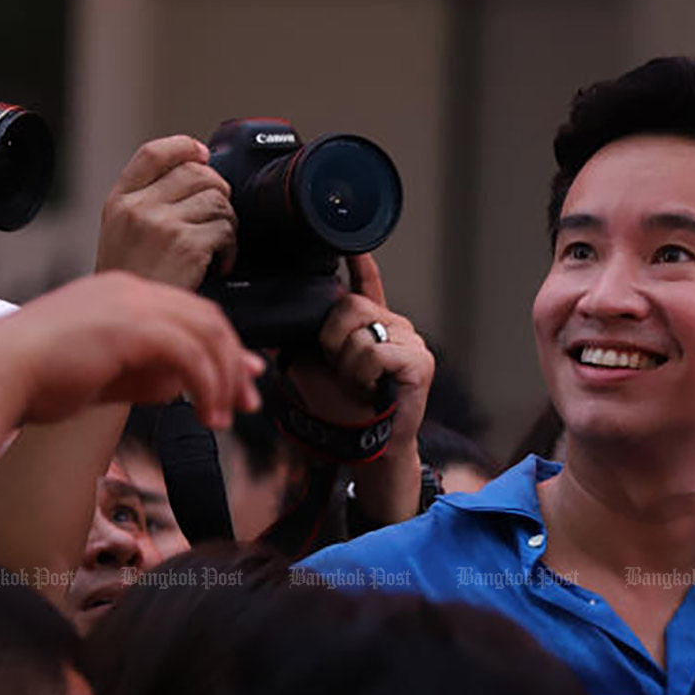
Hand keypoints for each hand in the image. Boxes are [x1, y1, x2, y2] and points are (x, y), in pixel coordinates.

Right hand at [0, 271, 262, 429]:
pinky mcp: (131, 327)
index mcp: (120, 294)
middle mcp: (130, 290)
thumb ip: (146, 375)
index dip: (222, 347)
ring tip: (225, 417)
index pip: (189, 313)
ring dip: (225, 378)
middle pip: (207, 318)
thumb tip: (185, 387)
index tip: (243, 379)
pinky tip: (206, 413)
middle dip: (235, 362)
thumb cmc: (34, 380)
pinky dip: (208, 384)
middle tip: (249, 401)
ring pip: (207, 333)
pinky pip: (191, 353)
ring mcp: (130, 303)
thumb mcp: (104, 377)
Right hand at [96, 136, 236, 288]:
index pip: (153, 153)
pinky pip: (225, 229)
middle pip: (197, 172)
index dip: (185, 147)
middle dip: (218, 190)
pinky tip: (220, 262)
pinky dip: (231, 246)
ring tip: (219, 243)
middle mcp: (138, 207)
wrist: (132, 321)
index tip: (203, 154)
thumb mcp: (122, 231)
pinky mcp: (186, 244)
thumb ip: (149, 200)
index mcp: (120, 199)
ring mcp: (161, 224)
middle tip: (218, 214)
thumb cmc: (134, 280)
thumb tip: (197, 169)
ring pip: (217, 199)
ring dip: (228, 221)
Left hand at [299, 253, 433, 450]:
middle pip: (351, 305)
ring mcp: (410, 341)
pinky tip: (372, 389)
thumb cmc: (342, 411)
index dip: (360, 264)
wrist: (367, 447)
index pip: (367, 284)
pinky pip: (375, 353)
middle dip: (333, 339)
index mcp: (371, 325)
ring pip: (361, 332)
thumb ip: (301, 341)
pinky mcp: (419, 361)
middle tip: (340, 368)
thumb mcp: (310, 368)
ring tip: (358, 385)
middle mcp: (394, 326)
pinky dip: (363, 374)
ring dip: (347, 365)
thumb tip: (275, 324)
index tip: (353, 247)